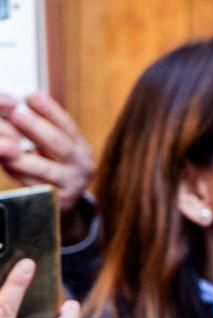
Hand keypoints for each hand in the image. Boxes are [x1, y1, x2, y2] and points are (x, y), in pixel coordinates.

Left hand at [0, 94, 93, 238]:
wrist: (65, 199)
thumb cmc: (54, 164)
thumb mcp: (54, 145)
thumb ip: (37, 128)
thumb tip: (10, 108)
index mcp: (81, 147)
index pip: (67, 125)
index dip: (50, 110)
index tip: (31, 97)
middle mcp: (82, 166)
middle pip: (60, 145)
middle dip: (37, 129)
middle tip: (16, 115)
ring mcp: (72, 185)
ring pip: (47, 170)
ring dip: (24, 157)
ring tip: (7, 146)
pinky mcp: (58, 202)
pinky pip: (35, 186)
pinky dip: (18, 175)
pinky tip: (7, 164)